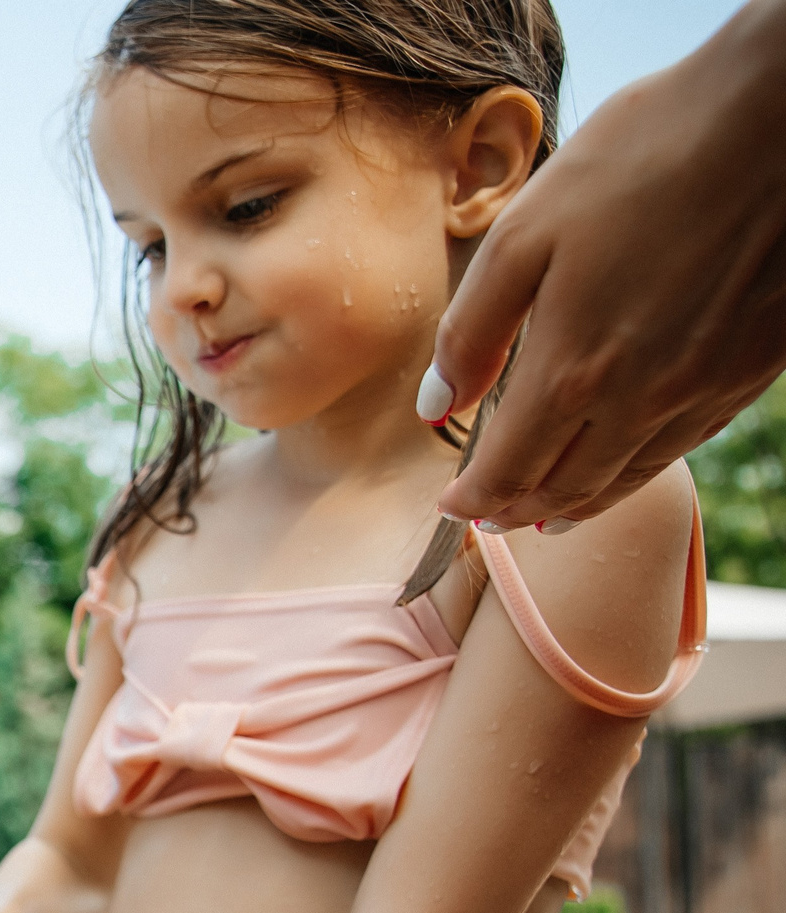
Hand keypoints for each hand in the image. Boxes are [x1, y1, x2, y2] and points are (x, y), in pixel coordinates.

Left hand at [425, 1, 785, 531]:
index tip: (449, 505)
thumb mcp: (524, 235)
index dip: (474, 497)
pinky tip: (625, 461)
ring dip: (580, 502)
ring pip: (629, 475)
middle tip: (490, 517)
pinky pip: (685, 443)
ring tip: (548, 512)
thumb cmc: (639, 158)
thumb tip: (435, 406)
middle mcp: (643, 397)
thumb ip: (471, 332)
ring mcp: (705, 388)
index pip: (510, 468)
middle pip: (569, 486)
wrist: (774, 119)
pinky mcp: (751, 369)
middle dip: (520, 508)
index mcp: (575, 368)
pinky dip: (640, 468)